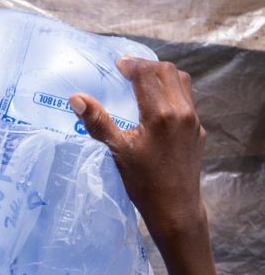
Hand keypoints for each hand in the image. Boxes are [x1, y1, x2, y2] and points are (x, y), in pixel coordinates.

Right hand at [69, 58, 206, 248]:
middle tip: (128, 72)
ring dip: (163, 76)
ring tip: (144, 83)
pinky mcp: (198, 131)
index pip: (148, 73)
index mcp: (160, 113)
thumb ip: (98, 122)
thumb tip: (76, 98)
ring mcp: (193, 120)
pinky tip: (159, 107)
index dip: (132, 65)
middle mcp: (181, 111)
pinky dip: (173, 93)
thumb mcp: (118, 152)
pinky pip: (187, 100)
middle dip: (147, 66)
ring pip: (182, 82)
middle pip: (167, 71)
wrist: (175, 209)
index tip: (119, 66)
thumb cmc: (144, 184)